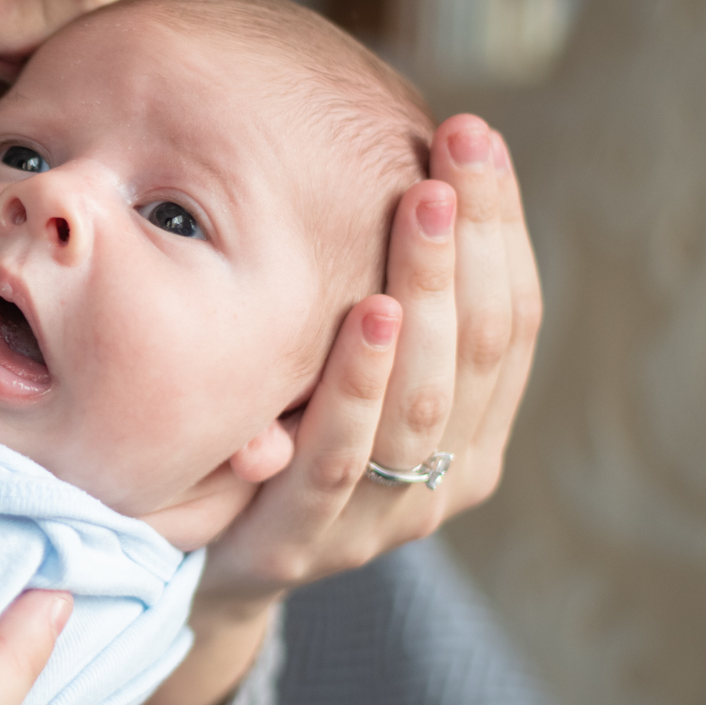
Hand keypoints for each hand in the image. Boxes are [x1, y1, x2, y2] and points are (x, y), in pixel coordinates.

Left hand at [202, 113, 540, 609]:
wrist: (194, 568)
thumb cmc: (276, 439)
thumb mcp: (334, 367)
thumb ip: (376, 298)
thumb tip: (390, 156)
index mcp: (473, 432)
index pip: (511, 318)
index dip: (500, 225)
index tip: (476, 137)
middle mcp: (442, 478)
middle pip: (476, 348)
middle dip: (470, 240)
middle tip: (456, 150)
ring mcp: (378, 519)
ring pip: (422, 401)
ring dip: (426, 295)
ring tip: (423, 210)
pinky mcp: (302, 544)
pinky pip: (339, 458)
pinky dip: (358, 383)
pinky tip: (365, 314)